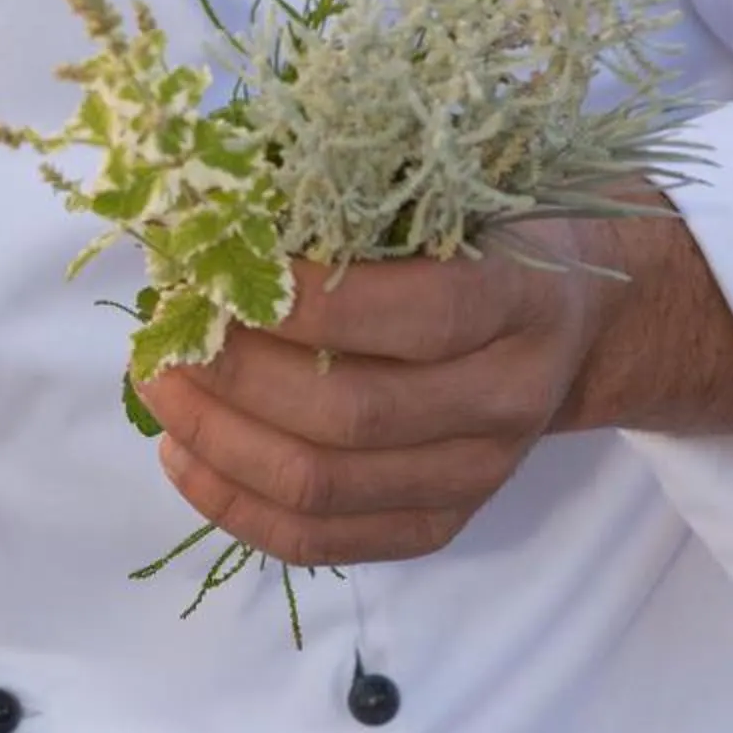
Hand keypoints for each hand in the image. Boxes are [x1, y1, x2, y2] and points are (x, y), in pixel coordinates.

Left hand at [141, 222, 634, 568]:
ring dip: (220, 441)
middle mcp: (507, 396)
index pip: (416, 315)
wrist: (572, 323)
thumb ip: (348, 203)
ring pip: (327, 485)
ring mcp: (478, 473)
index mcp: (518, 297)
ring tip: (160, 388)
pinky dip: (236, 504)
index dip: (307, 301)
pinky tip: (184, 454)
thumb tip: (207, 209)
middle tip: (165, 334)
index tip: (218, 268)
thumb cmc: (479, 235)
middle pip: (354, 413)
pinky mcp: (442, 522)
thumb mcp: (443, 193)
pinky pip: (323, 540)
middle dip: (235, 375)